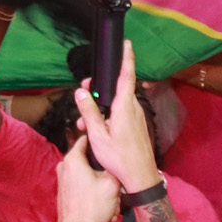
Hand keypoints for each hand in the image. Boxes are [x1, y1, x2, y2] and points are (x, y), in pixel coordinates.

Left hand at [56, 135, 121, 221]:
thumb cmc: (92, 208)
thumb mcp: (112, 184)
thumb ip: (114, 168)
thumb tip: (116, 162)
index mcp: (73, 159)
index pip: (87, 139)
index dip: (101, 142)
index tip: (112, 147)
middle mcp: (65, 166)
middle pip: (91, 162)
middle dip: (106, 176)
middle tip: (116, 190)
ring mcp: (64, 179)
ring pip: (90, 177)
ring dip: (103, 189)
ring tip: (111, 204)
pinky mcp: (66, 190)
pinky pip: (85, 187)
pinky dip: (96, 195)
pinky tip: (105, 209)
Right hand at [72, 40, 159, 194]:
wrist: (140, 178)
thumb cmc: (120, 159)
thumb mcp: (98, 136)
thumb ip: (89, 112)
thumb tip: (81, 92)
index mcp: (124, 108)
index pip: (126, 77)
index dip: (127, 59)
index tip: (127, 44)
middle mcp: (133, 109)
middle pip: (116, 89)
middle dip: (99, 88)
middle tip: (83, 93)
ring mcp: (136, 117)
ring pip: (116, 103)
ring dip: (100, 107)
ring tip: (84, 123)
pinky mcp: (136, 125)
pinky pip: (120, 113)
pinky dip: (107, 115)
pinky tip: (96, 129)